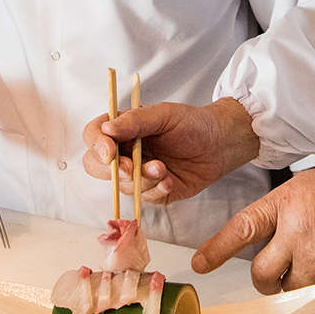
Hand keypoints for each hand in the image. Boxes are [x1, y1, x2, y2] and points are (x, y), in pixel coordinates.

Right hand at [81, 97, 259, 204]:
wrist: (220, 144)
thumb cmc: (193, 124)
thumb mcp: (164, 114)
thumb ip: (135, 121)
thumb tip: (106, 129)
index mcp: (124, 128)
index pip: (94, 136)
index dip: (96, 145)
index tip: (109, 153)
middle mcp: (125, 151)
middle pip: (97, 166)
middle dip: (115, 170)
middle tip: (133, 169)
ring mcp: (137, 173)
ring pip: (122, 185)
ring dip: (142, 179)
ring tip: (164, 168)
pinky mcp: (151, 192)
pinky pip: (143, 198)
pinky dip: (156, 190)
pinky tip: (171, 180)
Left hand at [192, 143, 314, 293]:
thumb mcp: (312, 183)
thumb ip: (288, 209)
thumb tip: (274, 235)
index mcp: (288, 199)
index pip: (243, 227)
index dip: (218, 248)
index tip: (201, 263)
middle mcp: (297, 228)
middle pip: (261, 271)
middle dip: (264, 279)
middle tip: (272, 276)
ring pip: (289, 286)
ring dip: (296, 281)